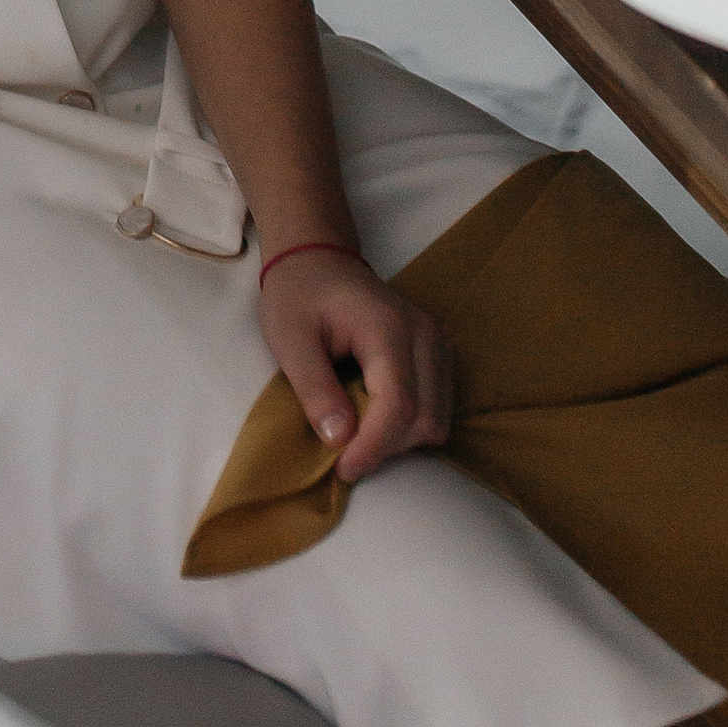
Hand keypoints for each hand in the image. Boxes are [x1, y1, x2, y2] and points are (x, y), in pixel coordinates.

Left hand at [256, 245, 453, 484]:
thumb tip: (340, 440)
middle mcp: (424, 335)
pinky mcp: (438, 353)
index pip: (399, 406)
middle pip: (426, 419)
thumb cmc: (298, 294)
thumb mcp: (289, 340)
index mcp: (387, 328)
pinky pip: (438, 407)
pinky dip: (409, 424)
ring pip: (438, 419)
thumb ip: (315, 390)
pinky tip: (375, 414)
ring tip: (357, 428)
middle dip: (385, 446)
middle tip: (343, 448)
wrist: (317, 258)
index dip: (373, 447)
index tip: (342, 468)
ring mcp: (437, 343)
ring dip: (399, 439)